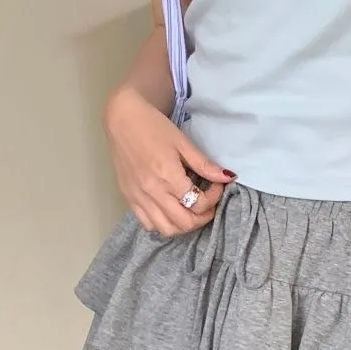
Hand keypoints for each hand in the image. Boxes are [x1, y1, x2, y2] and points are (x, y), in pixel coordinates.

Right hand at [104, 87, 235, 236]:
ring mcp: (138, 198)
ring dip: (183, 225)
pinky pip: (148, 224)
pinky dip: (163, 224)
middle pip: (184, 223)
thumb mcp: (183, 143)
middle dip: (202, 217)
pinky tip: (170, 210)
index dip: (213, 198)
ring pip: (166, 229)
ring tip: (191, 210)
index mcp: (168, 176)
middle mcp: (153, 192)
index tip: (216, 186)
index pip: (198, 203)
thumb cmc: (154, 127)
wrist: (122, 120)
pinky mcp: (129, 199)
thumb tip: (228, 177)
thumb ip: (204, 165)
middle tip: (208, 204)